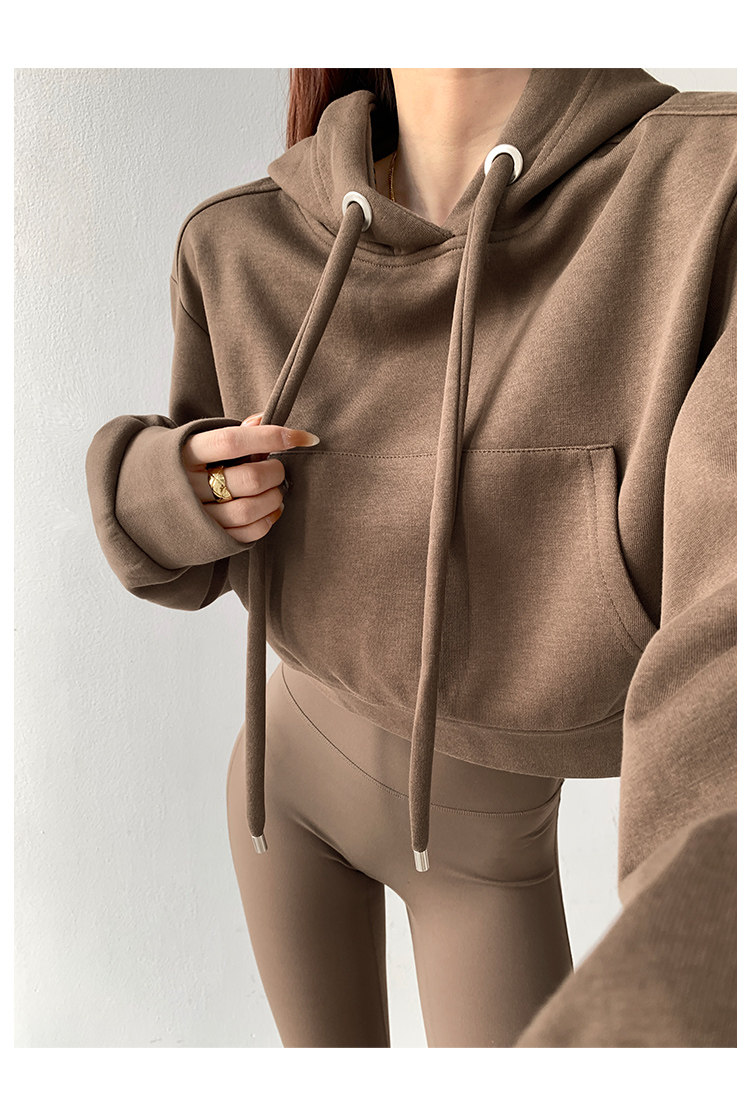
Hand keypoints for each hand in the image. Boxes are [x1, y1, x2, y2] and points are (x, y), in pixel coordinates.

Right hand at [181, 413, 319, 541]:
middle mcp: (187, 485)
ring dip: (274, 498)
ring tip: (276, 491)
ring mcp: (196, 516)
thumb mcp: (194, 443)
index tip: (303, 437)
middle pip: (248, 479)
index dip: (271, 437)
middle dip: (275, 473)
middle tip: (278, 469)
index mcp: (184, 453)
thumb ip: (232, 434)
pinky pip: (247, 533)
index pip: (232, 441)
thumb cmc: (181, 465)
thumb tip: (264, 419)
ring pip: (249, 509)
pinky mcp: (207, 540)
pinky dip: (268, 521)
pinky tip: (271, 510)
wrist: (139, 499)